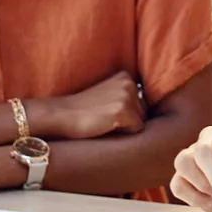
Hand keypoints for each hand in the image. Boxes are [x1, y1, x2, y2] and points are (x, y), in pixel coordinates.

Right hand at [31, 71, 146, 139]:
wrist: (61, 115)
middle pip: (144, 113)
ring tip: (104, 122)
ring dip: (125, 128)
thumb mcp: (108, 95)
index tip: (107, 112)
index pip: (142, 104)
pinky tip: (105, 126)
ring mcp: (126, 96)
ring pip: (141, 123)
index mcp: (126, 77)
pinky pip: (136, 130)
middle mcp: (129, 83)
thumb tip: (150, 115)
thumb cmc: (83, 111)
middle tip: (104, 118)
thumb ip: (127, 98)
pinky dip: (123, 134)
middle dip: (128, 121)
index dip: (126, 115)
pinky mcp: (123, 111)